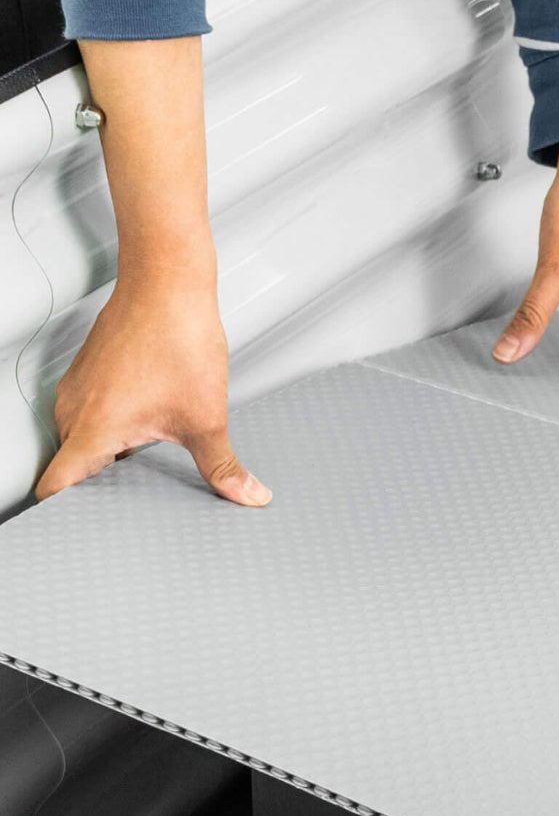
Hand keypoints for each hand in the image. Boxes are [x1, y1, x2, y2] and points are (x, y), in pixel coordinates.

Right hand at [35, 280, 269, 505]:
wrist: (167, 284)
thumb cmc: (176, 339)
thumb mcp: (206, 418)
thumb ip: (222, 467)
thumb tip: (247, 496)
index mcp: (91, 430)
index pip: (55, 487)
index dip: (67, 516)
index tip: (90, 531)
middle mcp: (73, 411)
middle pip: (74, 470)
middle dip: (103, 493)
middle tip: (137, 514)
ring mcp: (78, 392)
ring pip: (85, 442)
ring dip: (112, 460)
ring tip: (148, 475)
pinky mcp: (89, 376)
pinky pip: (92, 418)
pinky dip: (115, 434)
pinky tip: (149, 435)